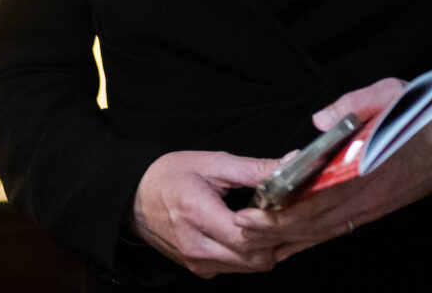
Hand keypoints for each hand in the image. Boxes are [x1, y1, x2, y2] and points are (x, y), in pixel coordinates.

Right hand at [130, 150, 284, 277]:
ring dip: (270, 249)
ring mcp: (197, 262)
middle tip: (297, 217)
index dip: (274, 225)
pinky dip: (254, 255)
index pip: (246, 236)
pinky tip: (262, 235)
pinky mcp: (199, 269)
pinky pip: (237, 269)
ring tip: (283, 224)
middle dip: (279, 239)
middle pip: (253, 257)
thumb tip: (290, 163)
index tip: (293, 207)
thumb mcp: (212, 163)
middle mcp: (196, 246)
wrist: (134, 199)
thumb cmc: (170, 176)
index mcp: (197, 214)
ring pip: (249, 267)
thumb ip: (254, 169)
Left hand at [233, 77, 431, 262]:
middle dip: (275, 228)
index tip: (255, 208)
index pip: (317, 196)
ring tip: (254, 238)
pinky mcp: (372, 212)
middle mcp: (364, 196)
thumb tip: (319, 120)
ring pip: (322, 231)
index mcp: (365, 168)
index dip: (284, 207)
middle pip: (313, 221)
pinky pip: (335, 231)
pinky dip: (309, 239)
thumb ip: (354, 104)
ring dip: (287, 237)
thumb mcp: (390, 95)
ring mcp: (369, 208)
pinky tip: (289, 243)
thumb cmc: (421, 117)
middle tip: (240, 228)